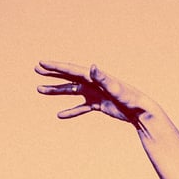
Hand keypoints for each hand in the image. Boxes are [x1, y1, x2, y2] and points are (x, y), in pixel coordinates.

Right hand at [35, 61, 156, 126]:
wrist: (142, 112)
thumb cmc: (131, 98)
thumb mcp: (115, 88)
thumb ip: (103, 78)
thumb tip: (92, 66)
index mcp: (95, 77)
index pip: (72, 70)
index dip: (56, 67)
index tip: (41, 64)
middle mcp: (94, 83)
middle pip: (69, 77)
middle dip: (53, 74)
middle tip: (37, 70)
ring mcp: (95, 94)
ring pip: (72, 91)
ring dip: (57, 91)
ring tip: (40, 90)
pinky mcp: (99, 105)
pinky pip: (81, 107)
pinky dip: (71, 110)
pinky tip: (60, 115)